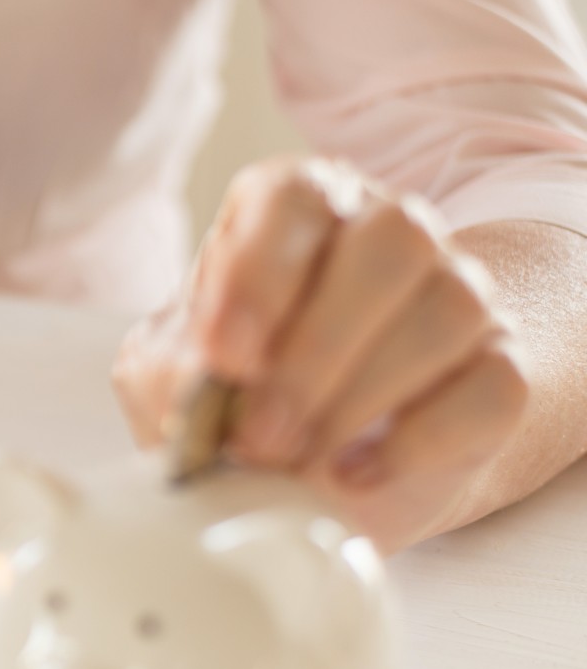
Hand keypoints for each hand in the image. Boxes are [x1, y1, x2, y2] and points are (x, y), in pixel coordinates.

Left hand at [114, 156, 530, 549]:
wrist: (312, 465)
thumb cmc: (232, 398)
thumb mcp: (170, 379)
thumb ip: (170, 370)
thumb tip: (198, 381)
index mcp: (295, 210)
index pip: (295, 195)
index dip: (259, 274)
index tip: (225, 358)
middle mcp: (387, 231)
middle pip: (392, 241)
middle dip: (316, 349)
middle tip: (259, 434)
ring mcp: (457, 294)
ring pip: (450, 307)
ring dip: (361, 396)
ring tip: (298, 459)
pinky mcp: (498, 369)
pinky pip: (492, 387)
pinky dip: (420, 441)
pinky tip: (356, 474)